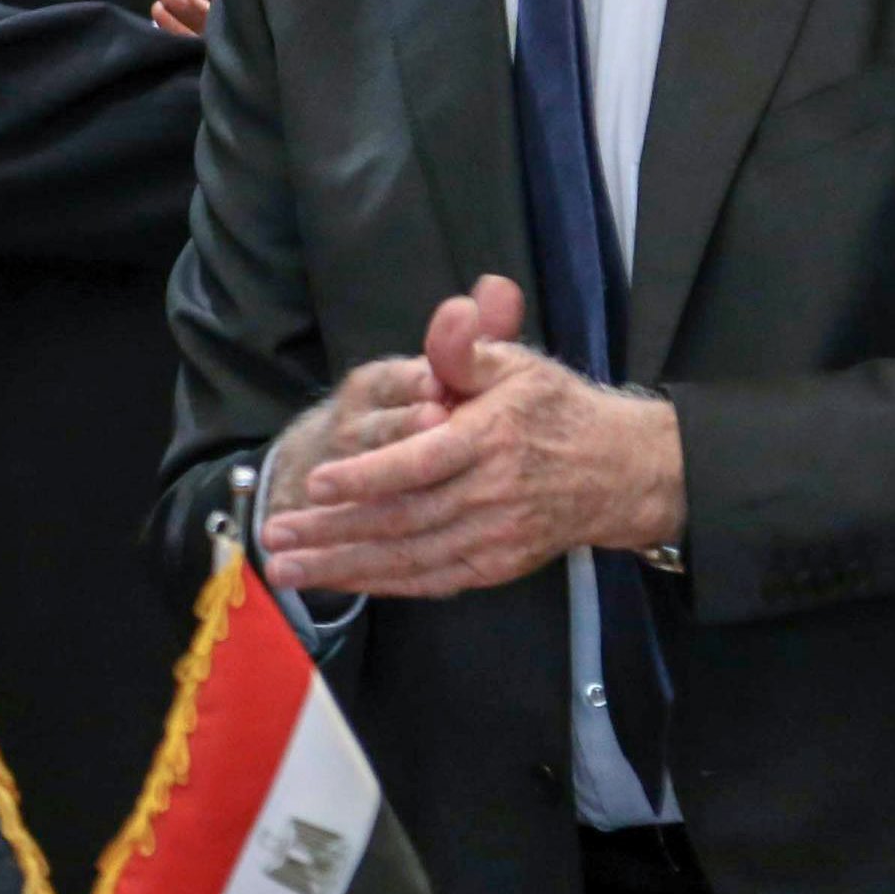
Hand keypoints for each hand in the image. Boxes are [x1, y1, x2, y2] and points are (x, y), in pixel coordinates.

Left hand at [260, 275, 683, 597]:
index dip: (367, 476)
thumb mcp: (515, 363)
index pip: (422, 463)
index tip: (316, 482)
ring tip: (288, 567)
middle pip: (402, 519)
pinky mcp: (494, 566)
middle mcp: (492, 495)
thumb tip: (452, 310)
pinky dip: (383, 583)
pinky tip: (341, 580)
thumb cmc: (555, 409)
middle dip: (332, 531)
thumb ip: (467, 347)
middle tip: (275, 532)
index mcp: (492, 439)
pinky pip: (430, 580)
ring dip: (344, 565)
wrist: (619, 472)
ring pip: (409, 558)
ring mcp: (494, 538)